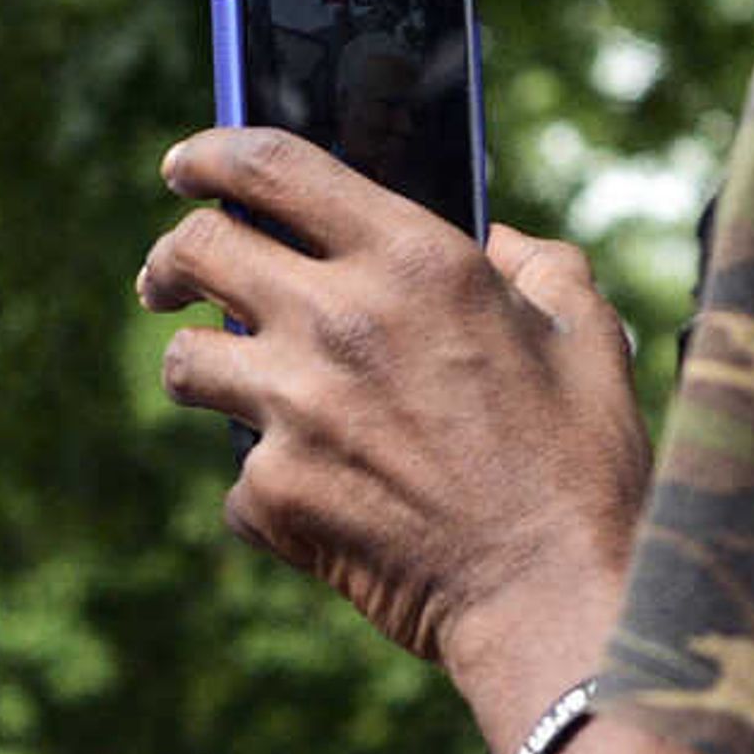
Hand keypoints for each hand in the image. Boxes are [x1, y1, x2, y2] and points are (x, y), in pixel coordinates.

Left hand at [136, 130, 648, 743]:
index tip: (187, 167)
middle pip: (196, 252)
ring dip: (204, 366)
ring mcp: (295, 409)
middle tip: (167, 279)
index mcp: (415, 259)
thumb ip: (540, 265)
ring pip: (188, 362)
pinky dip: (269, 485)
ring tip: (231, 385)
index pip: (271, 167)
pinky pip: (238, 473)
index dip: (211, 155)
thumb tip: (502, 242)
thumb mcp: (586, 335)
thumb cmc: (582, 466)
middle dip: (169, 258)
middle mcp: (339, 320)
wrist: (552, 598)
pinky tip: (320, 501)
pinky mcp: (273, 494)